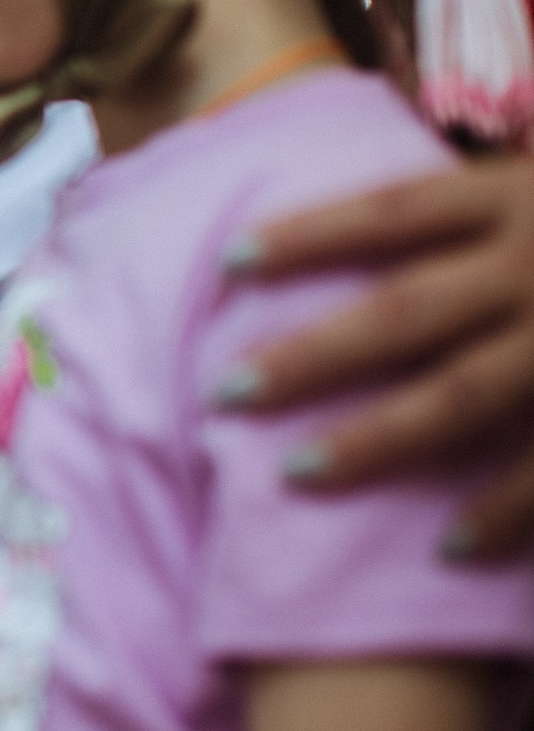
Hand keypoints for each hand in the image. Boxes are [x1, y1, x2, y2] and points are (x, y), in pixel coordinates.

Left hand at [221, 157, 533, 558]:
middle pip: (404, 310)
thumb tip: (401, 188)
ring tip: (297, 473)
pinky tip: (448, 544)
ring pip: (464, 393)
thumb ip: (491, 186)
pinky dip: (504, 506)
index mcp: (522, 194)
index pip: (392, 212)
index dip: (310, 235)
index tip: (230, 262)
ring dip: (379, 438)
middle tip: (227, 392)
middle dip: (313, 354)